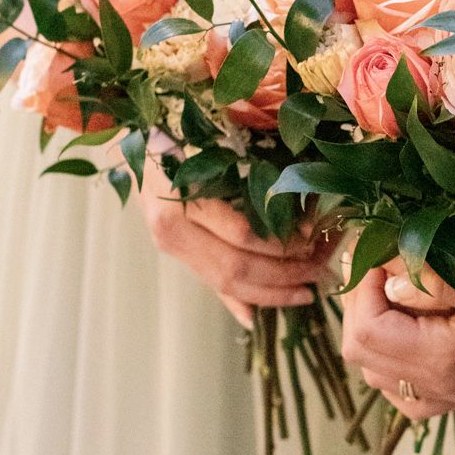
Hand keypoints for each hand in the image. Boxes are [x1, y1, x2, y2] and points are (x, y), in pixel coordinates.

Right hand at [140, 161, 334, 327]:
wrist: (135, 149)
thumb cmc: (180, 139)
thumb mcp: (210, 148)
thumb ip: (247, 176)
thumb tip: (290, 201)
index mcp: (182, 198)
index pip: (241, 235)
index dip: (281, 244)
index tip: (313, 239)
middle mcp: (172, 228)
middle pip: (235, 267)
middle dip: (283, 275)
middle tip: (319, 271)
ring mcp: (171, 245)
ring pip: (225, 283)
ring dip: (271, 293)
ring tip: (306, 292)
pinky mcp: (176, 254)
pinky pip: (211, 284)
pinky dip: (238, 300)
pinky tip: (259, 315)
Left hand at [341, 265, 454, 420]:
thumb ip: (434, 282)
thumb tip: (387, 284)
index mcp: (444, 357)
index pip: (367, 330)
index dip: (360, 287)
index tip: (373, 254)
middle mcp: (437, 386)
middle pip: (360, 352)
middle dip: (358, 303)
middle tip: (374, 266)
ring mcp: (443, 398)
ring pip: (372, 371)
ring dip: (369, 328)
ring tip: (386, 292)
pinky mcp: (450, 399)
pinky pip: (397, 393)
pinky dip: (385, 362)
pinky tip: (401, 333)